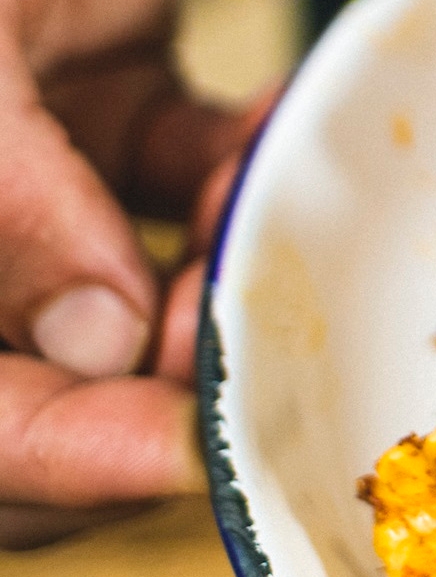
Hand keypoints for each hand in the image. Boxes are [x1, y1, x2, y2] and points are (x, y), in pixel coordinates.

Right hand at [0, 0, 263, 548]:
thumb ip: (8, 188)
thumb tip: (101, 338)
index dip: (58, 454)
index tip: (181, 450)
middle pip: (43, 390)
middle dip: (152, 391)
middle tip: (245, 347)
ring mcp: (17, 179)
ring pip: (130, 314)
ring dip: (215, 293)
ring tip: (262, 232)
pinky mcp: (97, 122)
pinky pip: (185, 196)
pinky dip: (238, 184)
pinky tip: (268, 142)